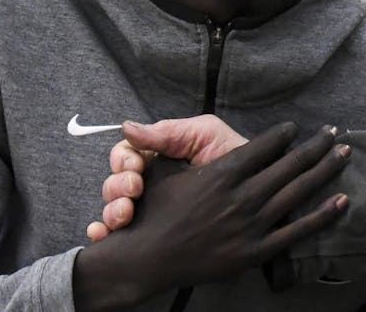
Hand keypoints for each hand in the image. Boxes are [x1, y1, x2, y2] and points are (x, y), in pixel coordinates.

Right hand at [73, 120, 349, 309]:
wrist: (147, 260)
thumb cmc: (154, 214)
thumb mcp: (163, 172)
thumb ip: (163, 142)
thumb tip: (133, 123)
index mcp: (223, 173)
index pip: (265, 145)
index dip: (283, 134)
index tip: (294, 127)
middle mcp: (243, 196)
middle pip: (291, 164)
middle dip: (316, 146)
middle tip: (334, 133)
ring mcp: (252, 224)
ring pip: (299, 191)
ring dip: (326, 169)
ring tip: (344, 154)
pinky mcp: (257, 250)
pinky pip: (297, 230)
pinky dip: (323, 214)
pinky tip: (342, 200)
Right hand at [87, 114, 250, 240]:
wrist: (261, 186)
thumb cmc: (230, 153)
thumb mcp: (202, 135)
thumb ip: (167, 132)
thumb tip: (127, 127)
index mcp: (157, 157)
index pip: (125, 156)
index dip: (123, 160)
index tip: (135, 167)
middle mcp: (148, 183)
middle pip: (114, 185)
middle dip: (117, 187)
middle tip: (135, 190)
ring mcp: (150, 210)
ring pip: (114, 211)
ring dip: (112, 212)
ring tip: (126, 215)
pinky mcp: (154, 233)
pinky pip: (119, 237)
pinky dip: (104, 235)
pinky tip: (105, 236)